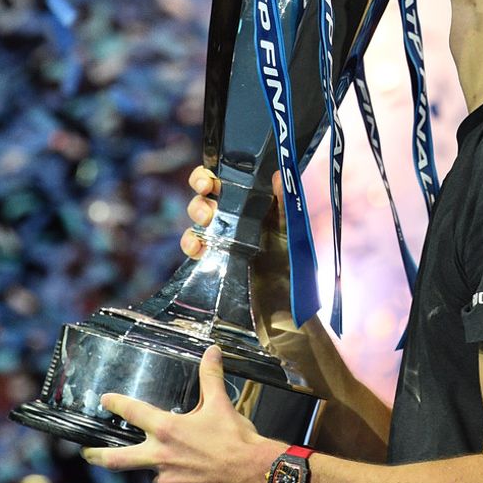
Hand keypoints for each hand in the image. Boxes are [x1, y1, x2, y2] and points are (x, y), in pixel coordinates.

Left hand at [80, 346, 284, 482]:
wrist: (254, 475)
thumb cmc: (237, 440)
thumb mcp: (221, 405)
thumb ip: (211, 377)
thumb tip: (213, 351)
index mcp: (167, 430)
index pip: (133, 412)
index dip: (116, 403)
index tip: (105, 399)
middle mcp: (161, 457)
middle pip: (117, 459)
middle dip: (98, 455)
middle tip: (87, 453)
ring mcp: (168, 481)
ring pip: (157, 472)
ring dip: (167, 465)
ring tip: (194, 458)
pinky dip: (183, 482)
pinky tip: (202, 475)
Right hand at [183, 165, 297, 333]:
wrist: (286, 309)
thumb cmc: (292, 267)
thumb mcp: (291, 233)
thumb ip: (284, 204)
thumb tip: (278, 173)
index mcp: (251, 206)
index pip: (225, 181)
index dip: (209, 176)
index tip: (209, 181)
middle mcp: (234, 220)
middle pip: (205, 197)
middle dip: (200, 195)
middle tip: (207, 200)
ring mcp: (221, 241)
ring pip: (197, 220)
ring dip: (195, 216)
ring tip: (205, 223)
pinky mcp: (213, 263)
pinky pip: (194, 247)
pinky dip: (190, 244)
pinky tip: (197, 249)